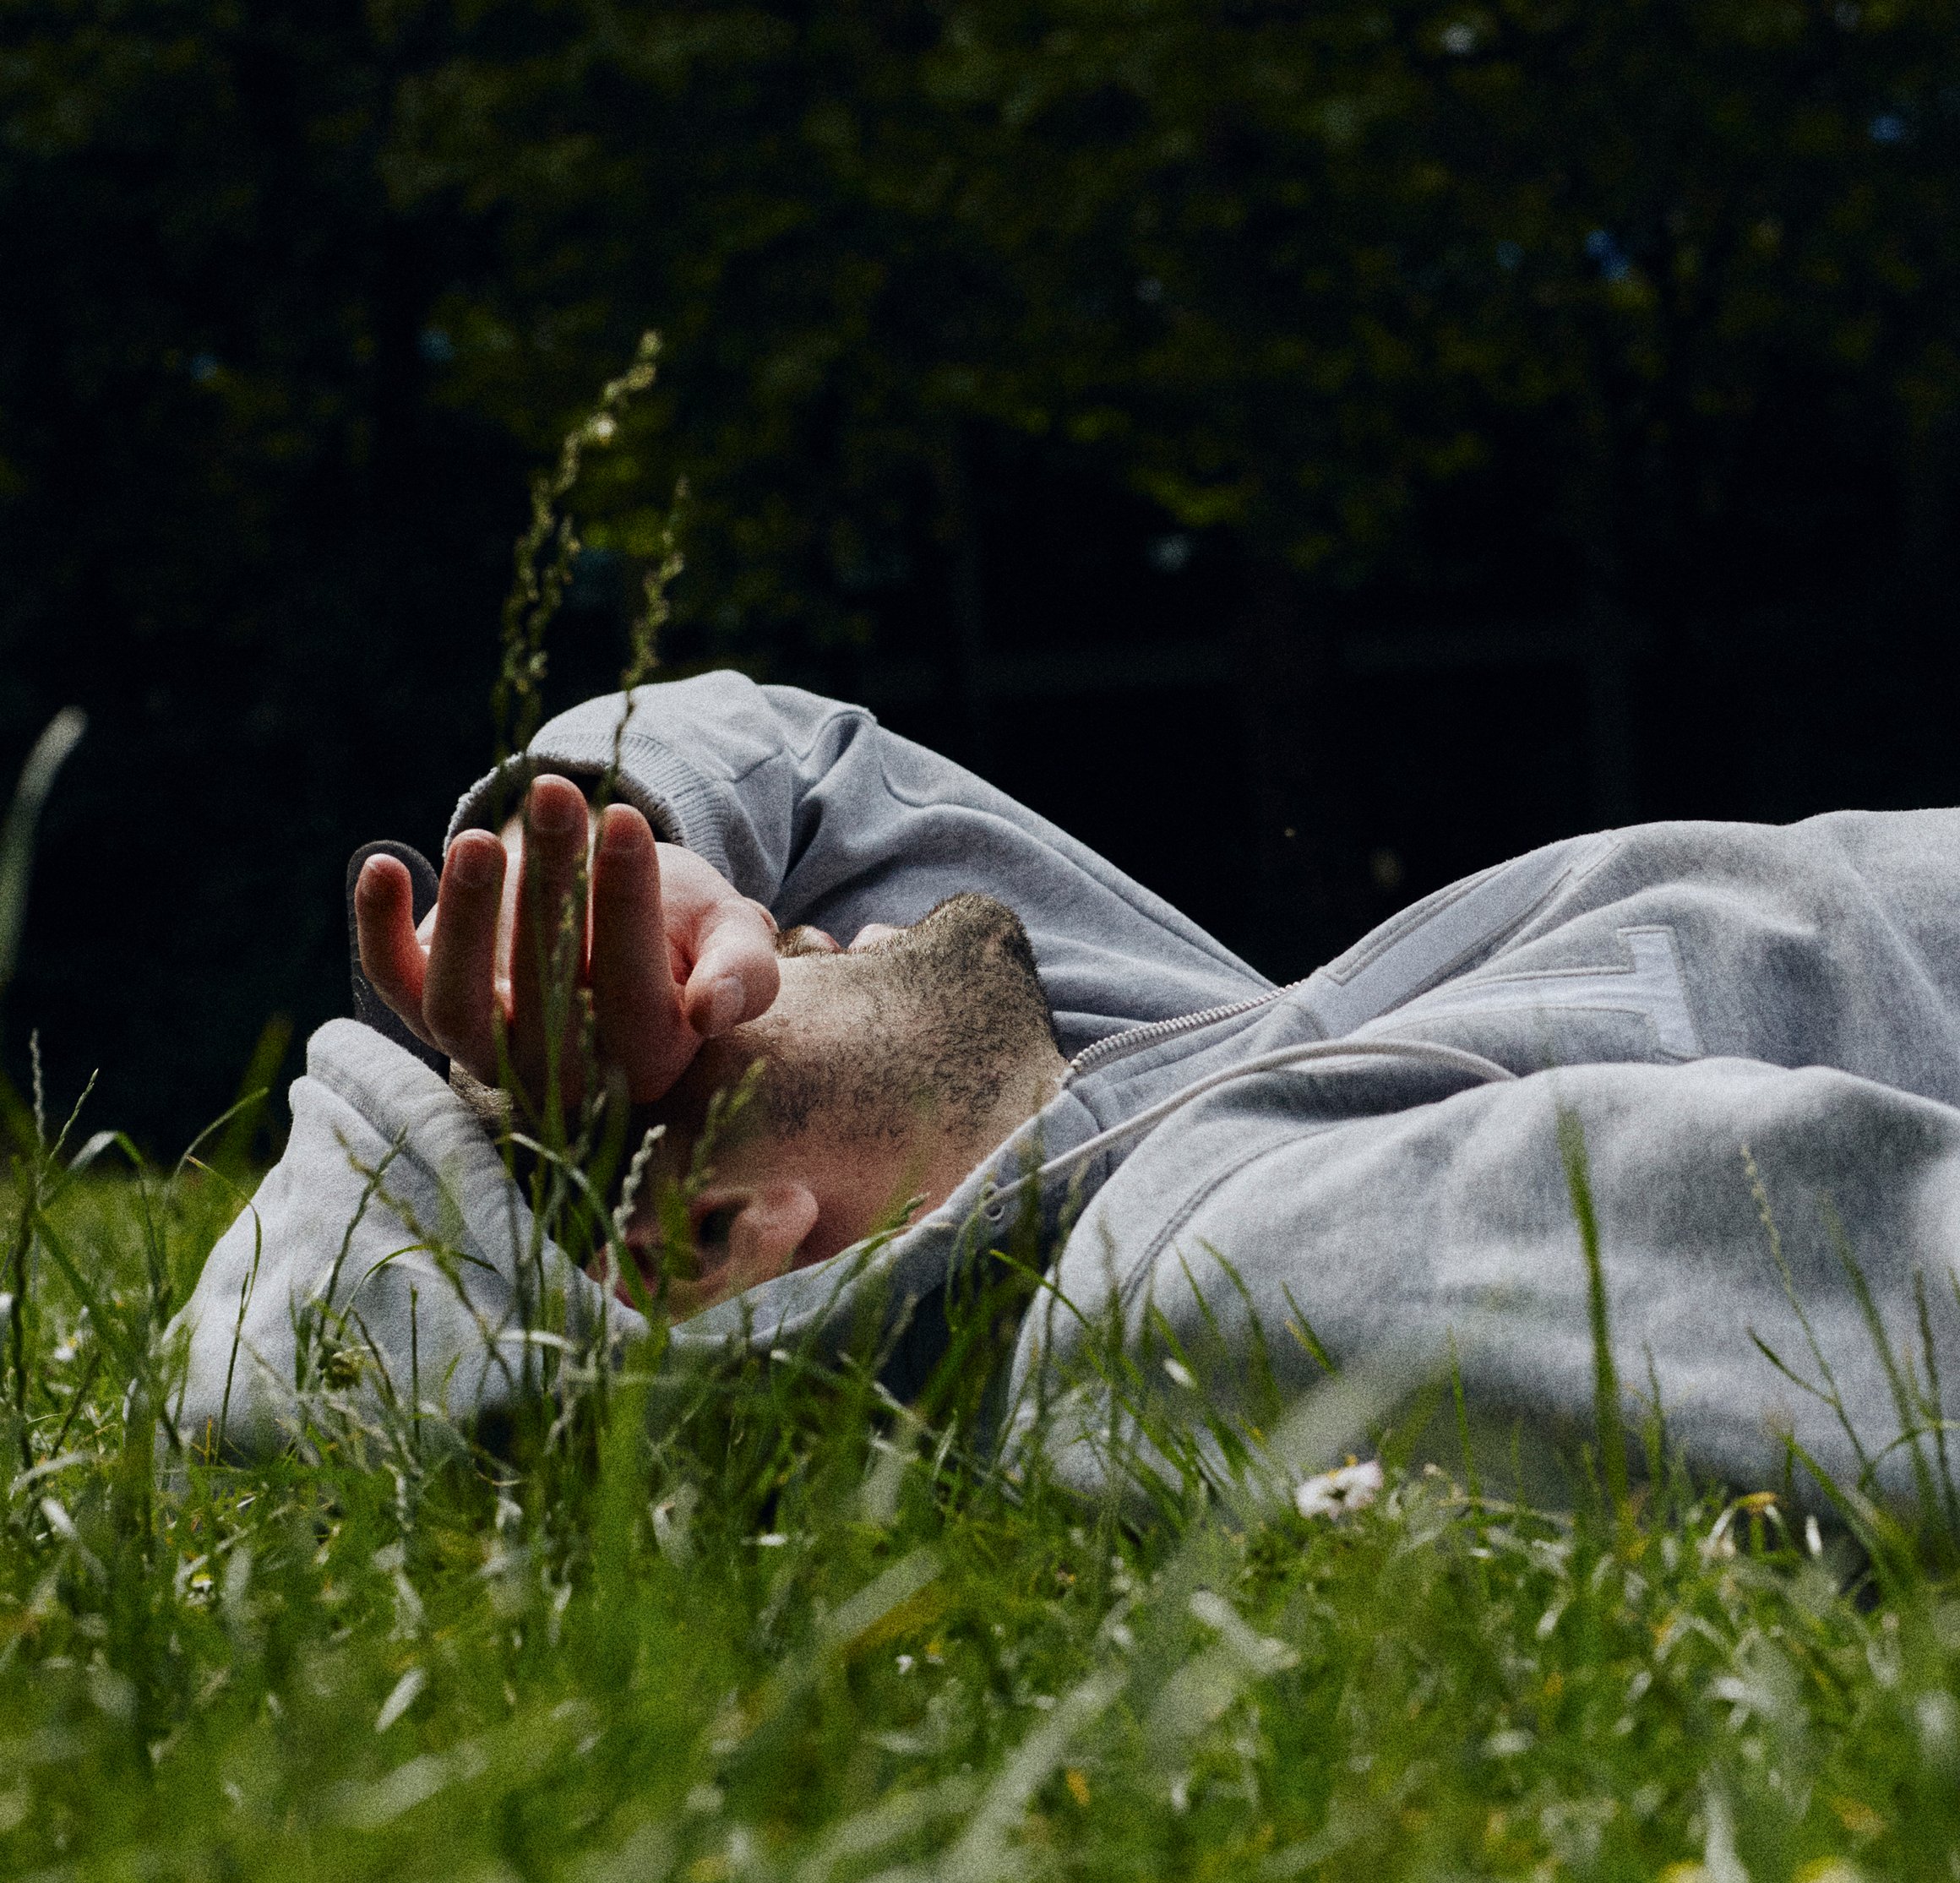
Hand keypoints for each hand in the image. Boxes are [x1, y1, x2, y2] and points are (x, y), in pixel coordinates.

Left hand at [354, 774, 779, 1105]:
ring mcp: (490, 1052)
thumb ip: (744, 971)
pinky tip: (382, 864)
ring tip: (478, 840)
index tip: (625, 820)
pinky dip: (376, 930)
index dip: (626, 907)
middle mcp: (564, 1077)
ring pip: (459, 1005)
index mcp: (651, 1060)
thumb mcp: (735, 937)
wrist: (619, 924)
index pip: (634, 992)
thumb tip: (713, 1010)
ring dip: (464, 920)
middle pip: (545, 993)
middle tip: (557, 793)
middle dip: (550, 883)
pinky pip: (395, 984)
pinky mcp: (433, 1013)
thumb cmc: (689, 932)